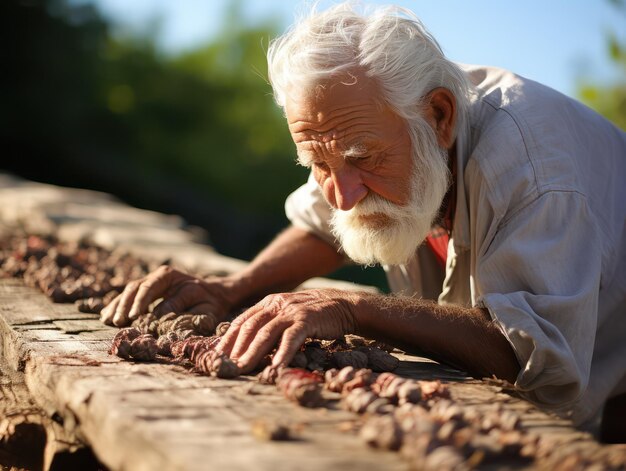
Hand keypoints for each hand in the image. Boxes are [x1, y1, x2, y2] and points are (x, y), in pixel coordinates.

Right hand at [100, 265, 235, 326]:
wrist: (214, 295)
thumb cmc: (209, 302)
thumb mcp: (201, 304)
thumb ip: (181, 307)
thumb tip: (156, 314)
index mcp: (170, 275)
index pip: (150, 287)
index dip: (140, 302)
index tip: (134, 317)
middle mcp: (157, 276)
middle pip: (135, 287)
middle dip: (125, 305)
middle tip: (118, 321)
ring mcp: (150, 283)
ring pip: (129, 291)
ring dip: (117, 306)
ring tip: (108, 321)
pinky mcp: (146, 292)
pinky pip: (128, 297)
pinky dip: (117, 306)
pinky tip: (106, 316)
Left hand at [218, 289, 357, 372]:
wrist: (343, 305)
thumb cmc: (311, 316)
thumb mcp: (285, 315)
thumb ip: (268, 325)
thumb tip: (245, 348)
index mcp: (267, 303)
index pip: (241, 321)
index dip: (227, 339)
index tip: (215, 356)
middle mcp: (276, 305)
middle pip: (249, 327)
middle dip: (235, 349)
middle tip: (225, 367)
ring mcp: (291, 311)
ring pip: (266, 333)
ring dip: (252, 353)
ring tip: (242, 369)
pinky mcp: (307, 320)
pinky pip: (291, 338)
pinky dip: (282, 353)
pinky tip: (275, 367)